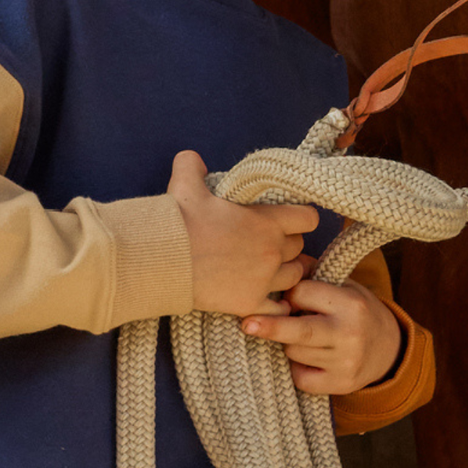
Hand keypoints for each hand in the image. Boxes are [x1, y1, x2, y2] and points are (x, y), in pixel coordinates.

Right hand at [168, 151, 319, 316]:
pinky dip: (277, 305)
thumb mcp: (185, 184)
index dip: (301, 217)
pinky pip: (279, 309)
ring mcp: (263, 281)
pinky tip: (268, 299)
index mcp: (267, 221)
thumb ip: (193, 165)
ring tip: (267, 269)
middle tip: (268, 243)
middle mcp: (271, 251)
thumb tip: (192, 158)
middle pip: (300, 247)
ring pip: (294, 277)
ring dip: (285, 272)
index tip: (288, 219)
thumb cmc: (178, 221)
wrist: (159, 260)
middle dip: (288, 244)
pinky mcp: (249, 304)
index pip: (308, 218)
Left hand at [240, 261, 403, 395]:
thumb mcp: (344, 287)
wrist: (389, 350)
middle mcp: (350, 333)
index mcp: (351, 303)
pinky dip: (298, 368)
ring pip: (294, 352)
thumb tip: (280, 265)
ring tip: (306, 338)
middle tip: (247, 324)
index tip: (291, 297)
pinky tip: (310, 359)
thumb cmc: (357, 312)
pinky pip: (301, 378)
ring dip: (289, 344)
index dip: (292, 294)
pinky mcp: (339, 385)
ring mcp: (345, 362)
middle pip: (300, 330)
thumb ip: (314, 276)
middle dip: (271, 326)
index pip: (304, 294)